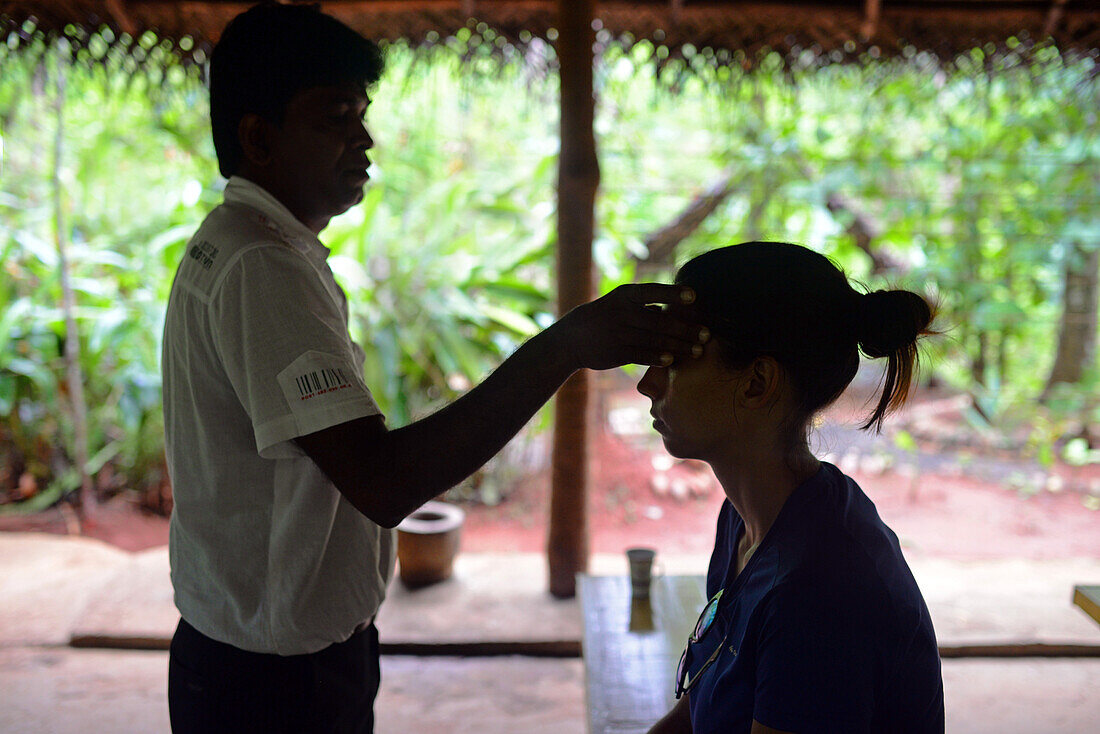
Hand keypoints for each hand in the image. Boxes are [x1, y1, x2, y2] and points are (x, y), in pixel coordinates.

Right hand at [553, 283, 708, 370]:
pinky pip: (642, 355)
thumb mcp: (620, 302)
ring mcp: (619, 333)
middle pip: (661, 321)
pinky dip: (658, 358)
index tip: (694, 296)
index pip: (653, 291)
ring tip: (697, 351)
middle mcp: (622, 313)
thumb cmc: (606, 316)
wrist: (573, 337)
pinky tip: (672, 360)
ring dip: (679, 346)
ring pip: (655, 341)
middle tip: (706, 334)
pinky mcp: (616, 353)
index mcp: (625, 295)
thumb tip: (677, 309)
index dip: (674, 293)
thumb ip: (647, 305)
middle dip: (686, 329)